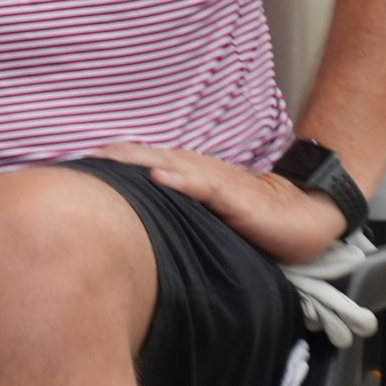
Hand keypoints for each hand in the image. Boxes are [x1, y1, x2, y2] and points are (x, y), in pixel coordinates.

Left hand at [98, 143, 349, 264]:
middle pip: (152, 159)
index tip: (82, 162)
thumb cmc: (255, 219)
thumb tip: (143, 229)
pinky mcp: (235, 196)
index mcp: (193, 176)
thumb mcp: (209, 217)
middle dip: (118, 157)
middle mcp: (201, 172)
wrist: (303, 217)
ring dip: (139, 161)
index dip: (117, 161)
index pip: (148, 163)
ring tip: (109, 160)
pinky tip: (157, 177)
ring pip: (172, 165)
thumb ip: (180, 214)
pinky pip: (204, 186)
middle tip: (83, 157)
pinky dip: (180, 180)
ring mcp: (217, 182)